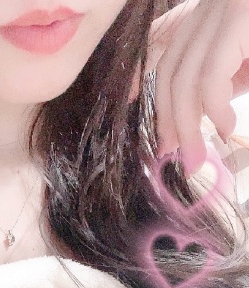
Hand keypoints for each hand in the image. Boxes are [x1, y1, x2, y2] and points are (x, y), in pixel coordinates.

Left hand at [142, 0, 248, 173]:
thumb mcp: (248, 65)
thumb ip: (227, 81)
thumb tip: (200, 118)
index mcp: (211, 16)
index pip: (171, 63)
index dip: (162, 106)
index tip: (166, 141)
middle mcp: (211, 7)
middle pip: (171, 71)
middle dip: (169, 120)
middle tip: (179, 157)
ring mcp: (224, 9)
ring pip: (185, 76)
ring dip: (187, 124)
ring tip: (196, 155)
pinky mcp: (239, 17)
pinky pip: (211, 75)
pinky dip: (213, 107)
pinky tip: (224, 127)